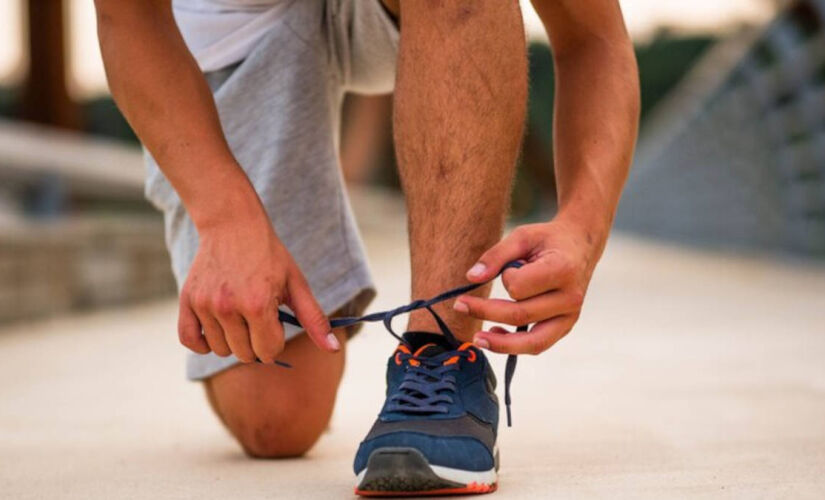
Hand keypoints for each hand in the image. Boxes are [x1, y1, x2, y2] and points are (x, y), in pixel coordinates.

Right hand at [177, 207, 338, 362]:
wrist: (233, 224)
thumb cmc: (270, 255)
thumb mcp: (297, 284)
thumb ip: (314, 319)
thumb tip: (334, 350)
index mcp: (258, 305)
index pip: (268, 352)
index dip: (276, 342)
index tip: (275, 322)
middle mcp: (228, 307)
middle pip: (245, 355)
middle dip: (256, 343)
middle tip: (258, 317)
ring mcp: (205, 304)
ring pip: (220, 350)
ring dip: (232, 341)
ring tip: (240, 315)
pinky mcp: (187, 300)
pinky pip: (190, 341)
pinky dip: (203, 343)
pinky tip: (217, 329)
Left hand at [453, 218, 603, 354]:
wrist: (580, 245)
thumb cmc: (547, 239)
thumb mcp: (522, 236)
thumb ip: (496, 256)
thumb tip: (471, 277)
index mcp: (562, 270)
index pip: (520, 287)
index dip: (504, 279)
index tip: (505, 269)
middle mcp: (570, 297)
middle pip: (520, 315)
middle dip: (485, 311)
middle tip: (459, 304)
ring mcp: (570, 316)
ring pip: (533, 342)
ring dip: (500, 344)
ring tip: (476, 339)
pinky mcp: (566, 327)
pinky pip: (539, 345)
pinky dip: (515, 346)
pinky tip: (496, 334)